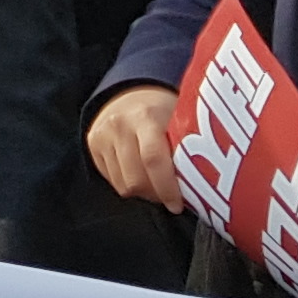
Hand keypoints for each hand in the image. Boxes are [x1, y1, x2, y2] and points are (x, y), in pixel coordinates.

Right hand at [88, 86, 185, 211]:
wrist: (130, 94)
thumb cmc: (163, 112)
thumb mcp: (178, 120)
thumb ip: (185, 148)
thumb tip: (205, 184)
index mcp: (146, 116)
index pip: (153, 159)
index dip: (167, 188)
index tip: (178, 204)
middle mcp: (120, 124)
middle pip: (136, 178)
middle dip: (156, 195)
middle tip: (171, 198)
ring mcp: (103, 135)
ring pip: (123, 185)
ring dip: (143, 193)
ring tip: (157, 187)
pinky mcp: (92, 145)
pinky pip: (112, 181)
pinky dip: (130, 186)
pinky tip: (142, 177)